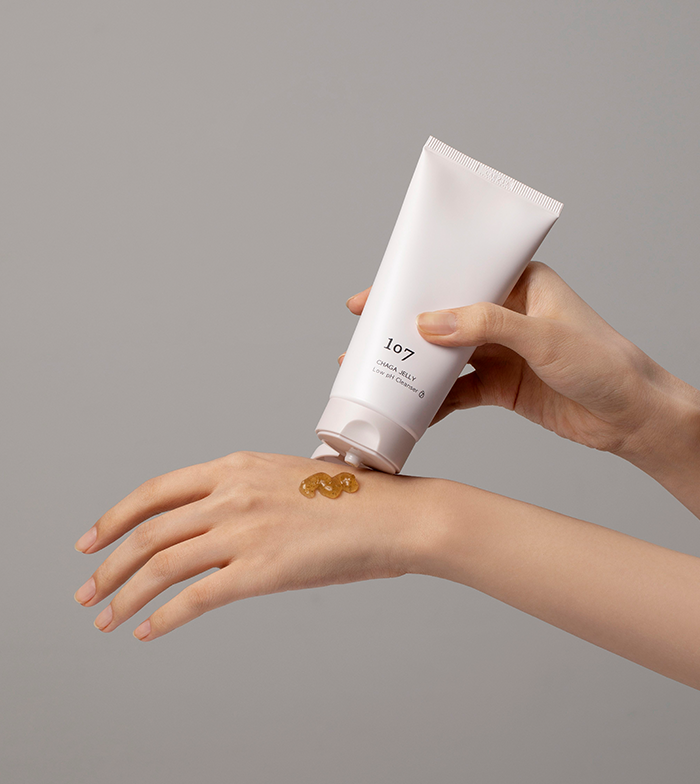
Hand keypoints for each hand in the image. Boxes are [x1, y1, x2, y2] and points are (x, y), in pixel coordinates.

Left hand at [73, 452, 432, 639]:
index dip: (114, 517)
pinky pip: (195, 598)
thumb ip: (246, 493)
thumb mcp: (287, 478)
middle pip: (148, 531)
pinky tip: (147, 631)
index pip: (155, 491)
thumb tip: (216, 521)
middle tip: (87, 590)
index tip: (92, 540)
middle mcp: (231, 494)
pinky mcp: (261, 570)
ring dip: (124, 595)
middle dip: (108, 564)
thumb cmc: (352, 500)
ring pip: (161, 565)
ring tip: (104, 617)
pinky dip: (163, 617)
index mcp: (235, 467)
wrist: (396, 515)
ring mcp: (244, 530)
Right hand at [344, 262, 688, 460]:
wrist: (631, 417)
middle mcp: (504, 315)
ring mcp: (499, 352)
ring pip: (444, 355)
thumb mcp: (544, 336)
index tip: (375, 295)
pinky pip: (456, 390)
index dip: (414, 282)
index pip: (457, 275)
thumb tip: (429, 323)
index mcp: (519, 285)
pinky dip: (433, 399)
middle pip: (442, 316)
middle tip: (363, 338)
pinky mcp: (498, 386)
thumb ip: (486, 326)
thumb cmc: (605, 363)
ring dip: (412, 365)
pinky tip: (411, 408)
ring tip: (375, 374)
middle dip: (402, 327)